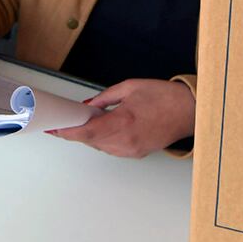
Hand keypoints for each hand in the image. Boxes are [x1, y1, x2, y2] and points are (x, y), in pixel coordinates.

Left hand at [48, 78, 194, 157]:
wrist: (190, 110)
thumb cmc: (164, 97)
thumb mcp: (129, 88)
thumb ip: (104, 98)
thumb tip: (87, 107)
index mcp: (123, 122)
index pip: (86, 132)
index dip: (66, 131)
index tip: (53, 128)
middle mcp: (126, 141)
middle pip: (90, 141)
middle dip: (75, 131)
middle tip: (63, 121)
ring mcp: (132, 150)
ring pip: (100, 147)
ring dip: (89, 135)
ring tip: (85, 121)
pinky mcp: (137, 153)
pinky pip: (112, 149)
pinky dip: (103, 140)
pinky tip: (102, 128)